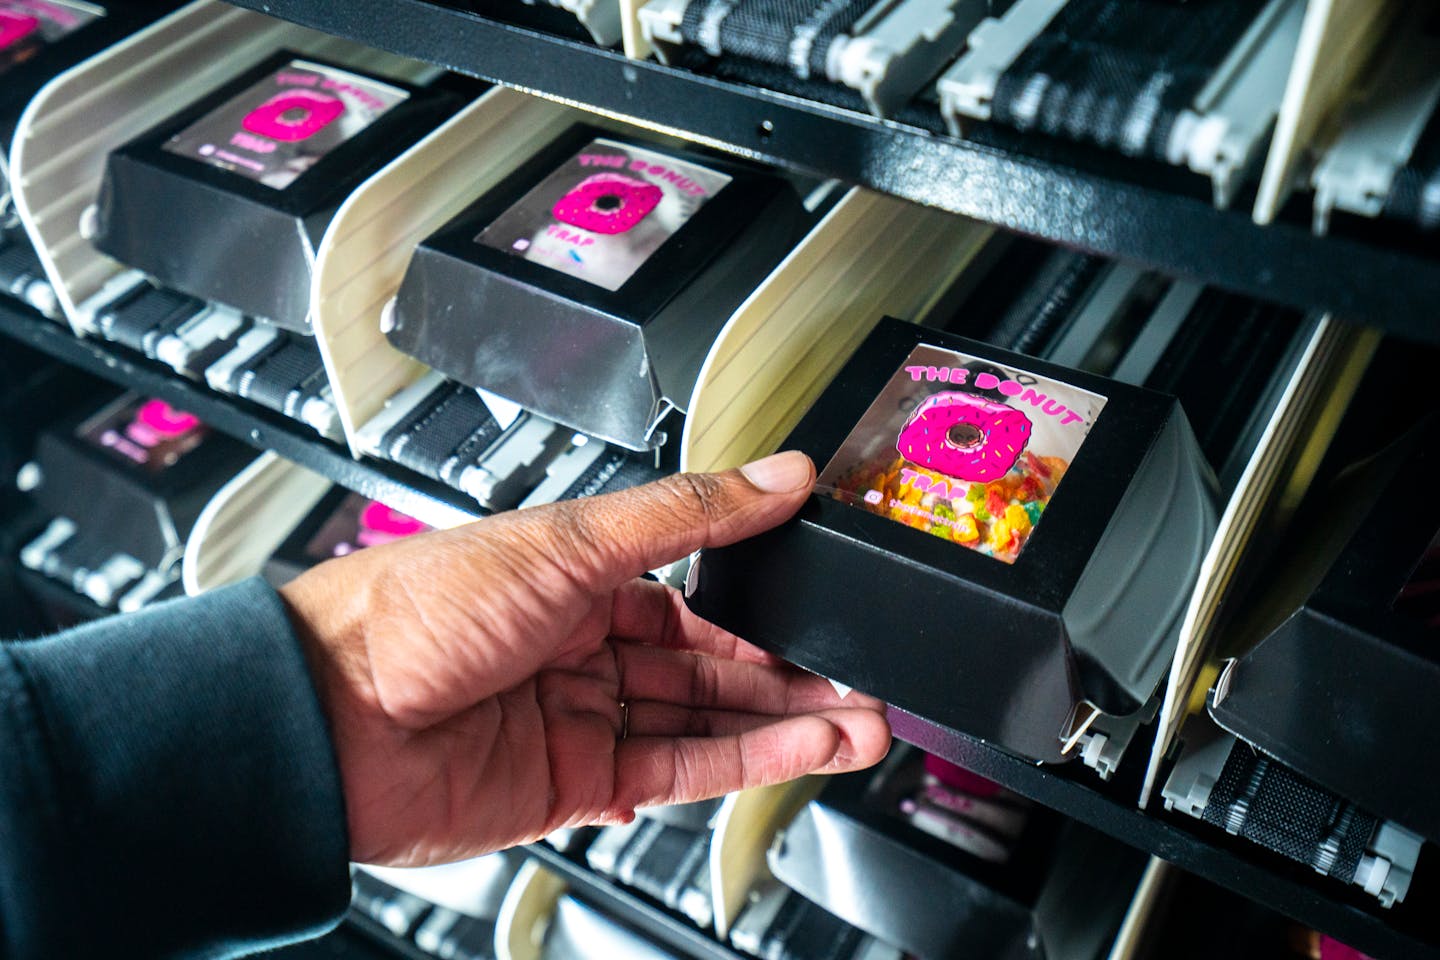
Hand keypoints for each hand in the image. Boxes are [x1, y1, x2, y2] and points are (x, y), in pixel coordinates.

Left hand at [279, 451, 890, 865]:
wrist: (329, 718)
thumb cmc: (414, 610)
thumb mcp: (568, 540)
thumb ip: (685, 516)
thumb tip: (776, 473)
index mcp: (573, 576)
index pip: (692, 592)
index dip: (760, 606)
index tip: (822, 606)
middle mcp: (578, 647)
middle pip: (707, 664)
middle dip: (788, 674)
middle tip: (861, 678)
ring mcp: (576, 718)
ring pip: (701, 721)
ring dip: (782, 722)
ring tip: (858, 721)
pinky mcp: (571, 784)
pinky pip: (674, 771)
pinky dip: (742, 762)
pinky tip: (798, 749)